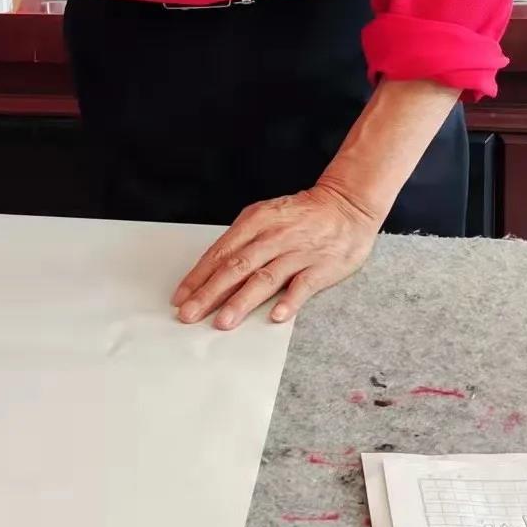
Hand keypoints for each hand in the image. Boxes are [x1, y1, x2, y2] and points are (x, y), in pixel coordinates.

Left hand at [172, 181, 379, 329]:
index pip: (220, 252)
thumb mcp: (266, 217)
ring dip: (242, 301)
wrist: (347, 205)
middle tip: (190, 314)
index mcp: (255, 221)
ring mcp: (298, 252)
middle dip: (209, 293)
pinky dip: (289, 301)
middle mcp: (273, 236)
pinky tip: (276, 316)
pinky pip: (303, 286)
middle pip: (236, 267)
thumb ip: (242, 242)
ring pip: (265, 278)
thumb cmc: (300, 216)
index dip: (198, 276)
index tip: (180, 297)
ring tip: (223, 321)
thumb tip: (212, 272)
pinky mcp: (321, 266)